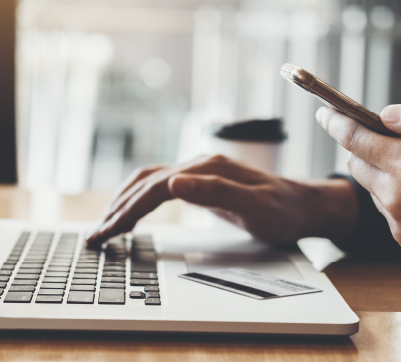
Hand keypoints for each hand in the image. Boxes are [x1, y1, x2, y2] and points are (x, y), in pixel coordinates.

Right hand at [86, 154, 357, 245]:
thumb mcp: (256, 205)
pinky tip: (130, 211)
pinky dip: (137, 198)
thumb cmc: (285, 210)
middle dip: (116, 209)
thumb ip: (216, 192)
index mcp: (207, 169)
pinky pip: (159, 186)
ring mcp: (198, 171)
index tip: (108, 233)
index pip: (154, 188)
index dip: (127, 211)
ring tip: (104, 225)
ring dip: (122, 201)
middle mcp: (198, 164)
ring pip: (148, 181)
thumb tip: (174, 183)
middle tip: (95, 237)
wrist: (306, 205)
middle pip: (145, 183)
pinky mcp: (200, 181)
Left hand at [317, 102, 400, 326]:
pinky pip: (393, 217)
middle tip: (388, 137)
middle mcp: (397, 200)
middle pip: (359, 165)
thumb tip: (388, 114)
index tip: (325, 112)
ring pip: (376, 192)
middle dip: (363, 147)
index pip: (355, 138)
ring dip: (386, 175)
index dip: (337, 121)